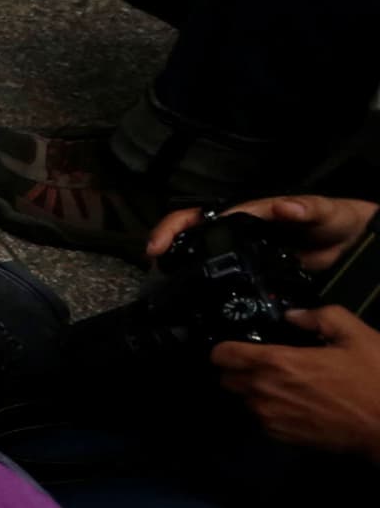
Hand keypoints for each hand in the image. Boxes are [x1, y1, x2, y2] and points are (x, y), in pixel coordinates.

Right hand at [146, 194, 377, 268]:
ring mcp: (244, 255)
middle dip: (166, 242)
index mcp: (250, 215)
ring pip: (201, 257)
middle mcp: (240, 234)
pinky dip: (203, 288)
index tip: (160, 244)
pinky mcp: (254, 276)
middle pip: (192, 233)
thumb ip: (305, 208)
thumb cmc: (337, 220)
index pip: (204, 215)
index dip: (177, 226)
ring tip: (163, 282)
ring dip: (178, 266)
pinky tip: (194, 300)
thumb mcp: (324, 211)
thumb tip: (279, 207)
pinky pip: (223, 280)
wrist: (353, 244)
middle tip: (153, 261)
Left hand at [215, 305, 379, 459]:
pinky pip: (261, 419)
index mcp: (276, 363)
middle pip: (227, 379)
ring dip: (256, 392)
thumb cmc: (374, 379)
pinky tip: (297, 403)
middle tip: (266, 365)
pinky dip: (271, 410)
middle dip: (239, 370)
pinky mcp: (280, 437)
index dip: (226, 348)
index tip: (238, 346)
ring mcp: (270, 417)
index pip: (222, 354)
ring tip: (287, 385)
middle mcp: (264, 391)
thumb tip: (293, 316)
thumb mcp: (355, 336)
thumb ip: (320, 317)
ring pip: (244, 400)